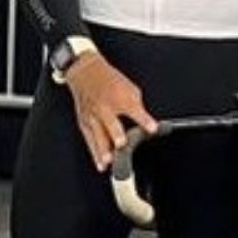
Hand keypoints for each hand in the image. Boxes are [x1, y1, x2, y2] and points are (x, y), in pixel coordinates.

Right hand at [64, 54, 156, 169]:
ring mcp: (93, 116)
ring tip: (110, 161)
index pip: (134, 110)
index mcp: (120, 97)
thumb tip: (145, 123)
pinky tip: (101, 164)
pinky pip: (90, 140)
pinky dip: (95, 154)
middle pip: (111, 123)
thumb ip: (137, 107)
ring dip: (104, 149)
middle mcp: (105, 107)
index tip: (153, 128)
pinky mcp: (84, 123)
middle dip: (116, 133)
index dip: (144, 120)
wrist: (86, 72)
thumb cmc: (109, 80)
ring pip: (98, 136)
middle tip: (121, 144)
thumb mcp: (130, 88)